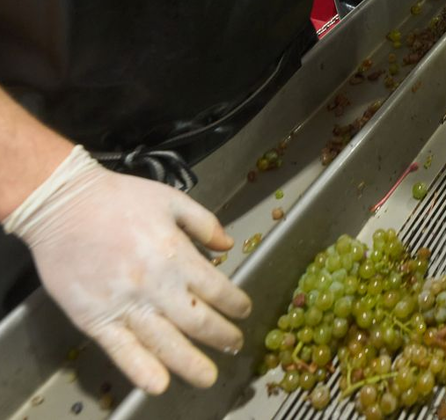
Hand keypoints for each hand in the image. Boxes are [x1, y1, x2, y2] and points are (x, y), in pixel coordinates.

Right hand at [3, 146, 250, 394]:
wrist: (64, 205)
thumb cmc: (119, 198)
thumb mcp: (172, 199)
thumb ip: (205, 223)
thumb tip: (228, 245)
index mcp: (174, 253)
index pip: (215, 288)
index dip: (235, 303)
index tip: (244, 311)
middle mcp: (154, 284)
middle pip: (196, 321)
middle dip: (221, 336)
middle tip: (234, 346)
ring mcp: (123, 305)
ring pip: (164, 343)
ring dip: (190, 363)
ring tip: (207, 377)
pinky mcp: (94, 319)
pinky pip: (121, 351)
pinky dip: (140, 370)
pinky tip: (158, 384)